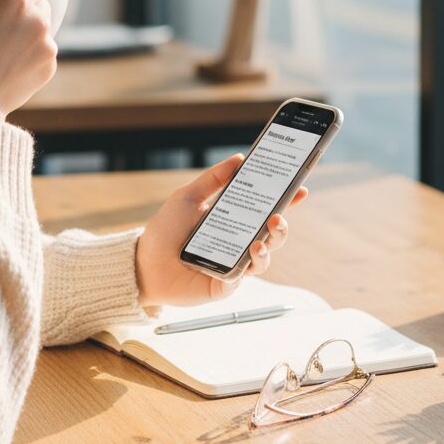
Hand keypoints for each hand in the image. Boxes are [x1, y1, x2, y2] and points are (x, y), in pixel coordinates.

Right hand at [0, 0, 57, 120]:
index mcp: (18, 1)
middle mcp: (39, 20)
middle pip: (40, 3)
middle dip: (23, 8)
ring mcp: (48, 45)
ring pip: (42, 27)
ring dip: (27, 31)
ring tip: (0, 49)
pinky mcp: (49, 67)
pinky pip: (43, 50)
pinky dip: (30, 53)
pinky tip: (7, 64)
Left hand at [134, 153, 307, 306]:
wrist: (143, 262)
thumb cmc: (165, 229)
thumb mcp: (188, 197)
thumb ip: (213, 179)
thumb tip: (239, 158)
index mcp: (232, 220)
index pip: (264, 208)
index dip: (285, 200)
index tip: (300, 188)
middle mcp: (237, 242)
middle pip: (271, 235)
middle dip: (282, 225)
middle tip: (280, 215)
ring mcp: (233, 264)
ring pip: (263, 258)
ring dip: (268, 247)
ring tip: (260, 240)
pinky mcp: (224, 284)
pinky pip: (242, 276)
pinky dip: (248, 265)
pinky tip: (247, 255)